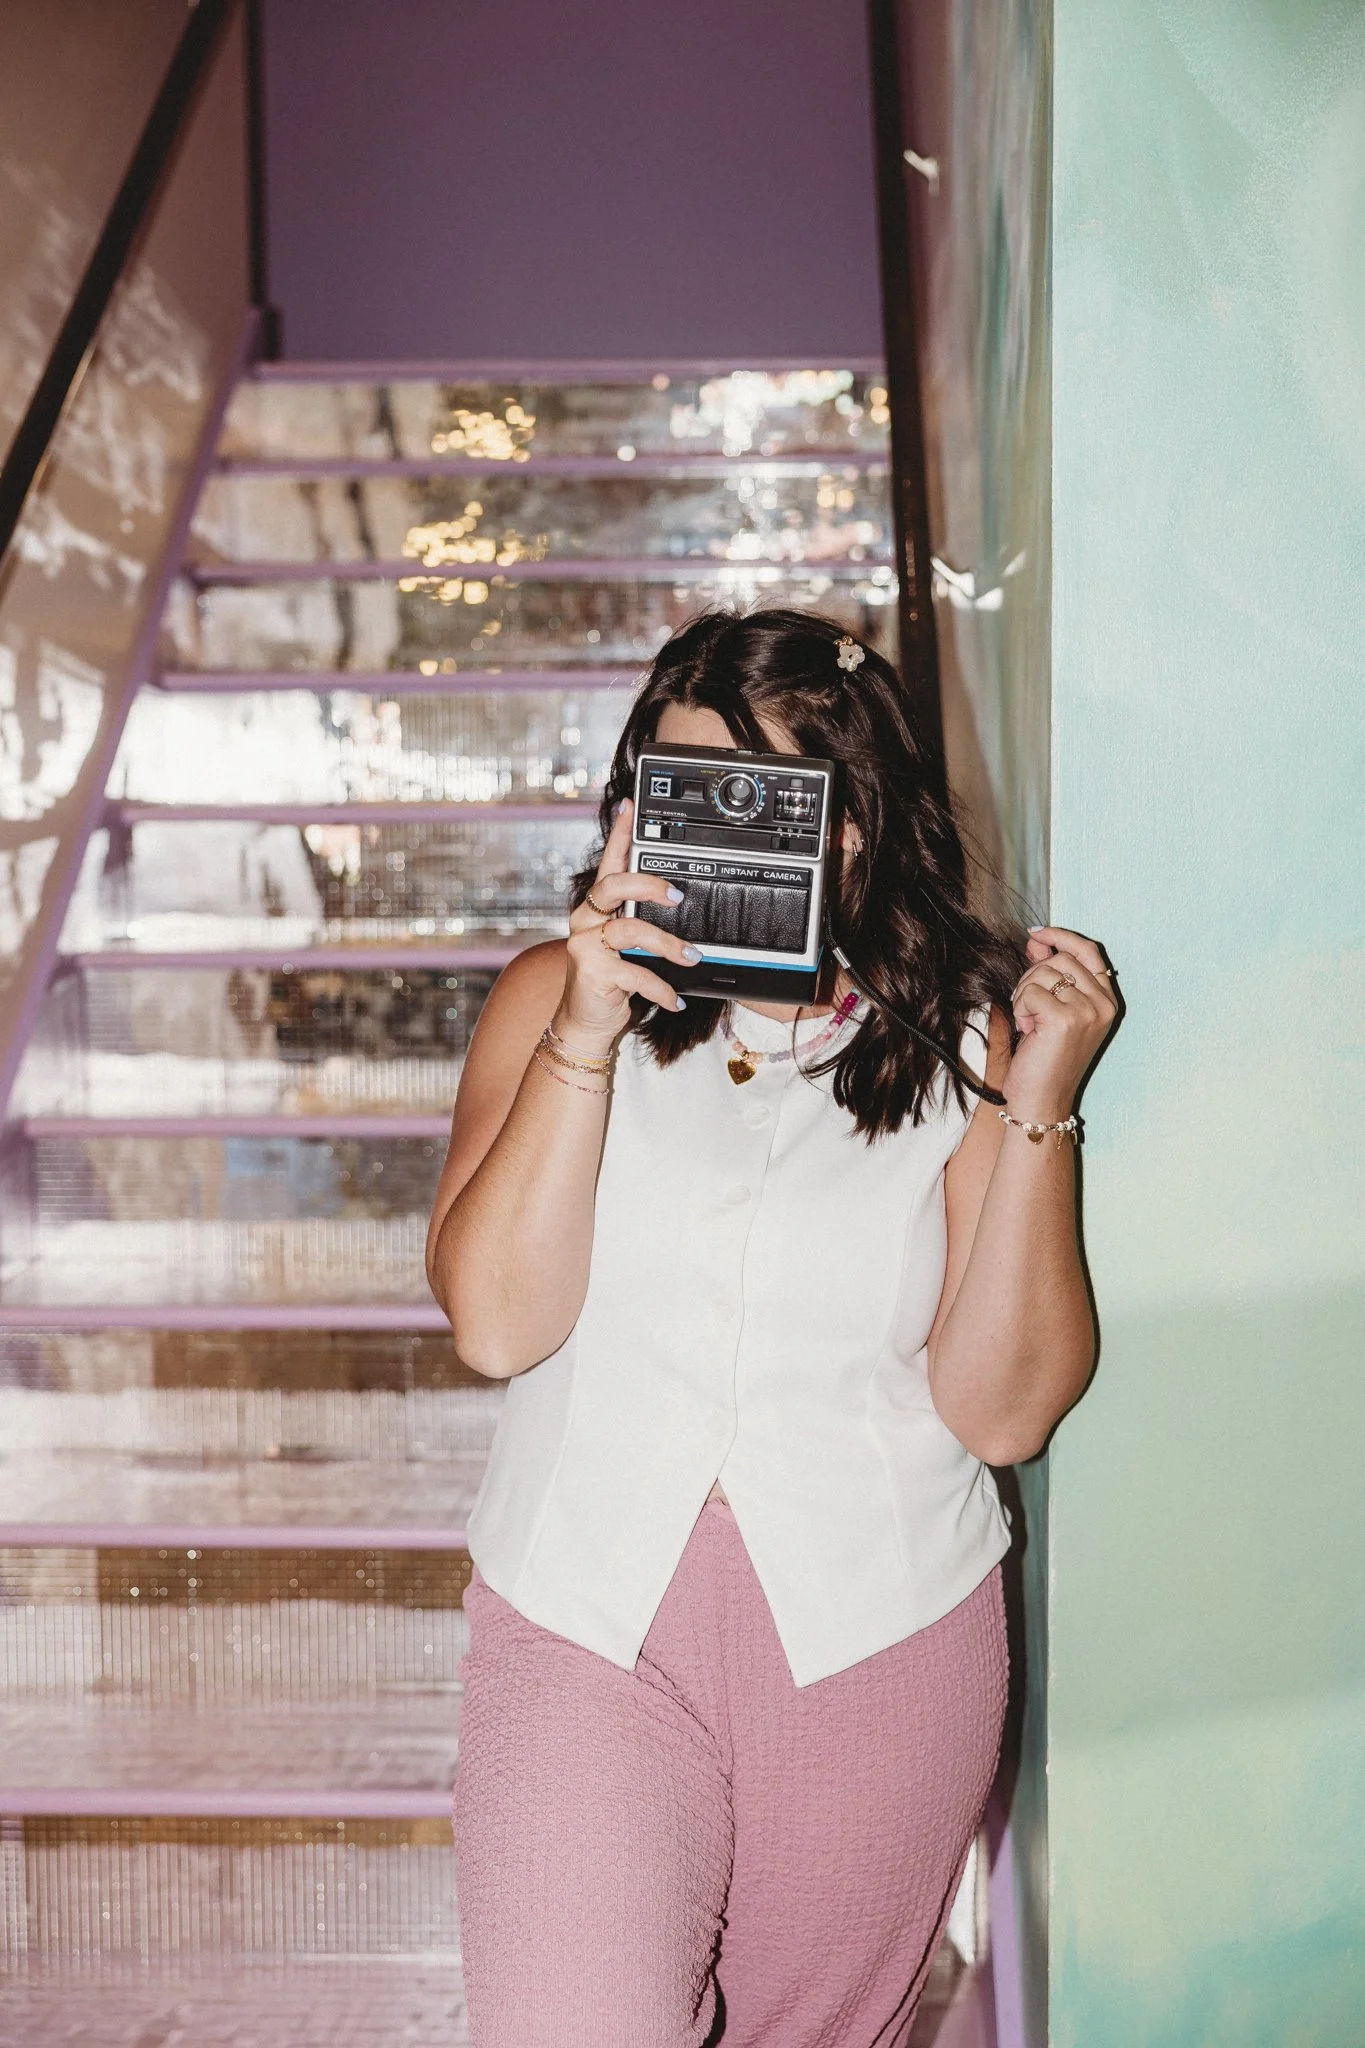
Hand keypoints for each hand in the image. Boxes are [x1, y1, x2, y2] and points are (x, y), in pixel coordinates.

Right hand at [557, 799, 694, 1050]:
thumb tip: (680, 905)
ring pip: (630, 931)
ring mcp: (586, 945)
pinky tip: (675, 999)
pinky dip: (662, 988)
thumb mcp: (626, 947)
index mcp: (596, 908)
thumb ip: (642, 923)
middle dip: (648, 885)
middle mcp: (586, 920)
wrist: (586, 1021)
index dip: (619, 834)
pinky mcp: (593, 973)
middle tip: (678, 896)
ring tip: (691, 957)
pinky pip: (636, 974)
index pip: (608, 863)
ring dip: (667, 944)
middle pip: (613, 885)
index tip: (631, 808)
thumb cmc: (610, 980)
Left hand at [1005, 926, 1117, 1120]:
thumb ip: (1049, 974)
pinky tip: (1028, 1030)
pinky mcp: (1065, 1020)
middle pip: (1061, 959)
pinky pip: (1031, 992)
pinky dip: (1020, 1008)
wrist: (1043, 1100)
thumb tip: (1037, 938)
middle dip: (1032, 975)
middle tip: (1026, 1005)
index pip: (1089, 951)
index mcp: (1107, 1001)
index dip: (1061, 936)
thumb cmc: (1045, 1058)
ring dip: (1024, 994)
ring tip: (1029, 1022)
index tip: (1036, 934)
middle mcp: (1104, 1005)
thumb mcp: (1053, 1010)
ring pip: (1043, 973)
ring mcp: (1088, 1012)